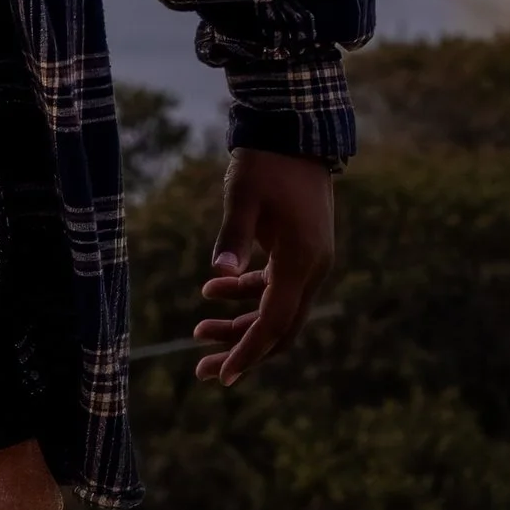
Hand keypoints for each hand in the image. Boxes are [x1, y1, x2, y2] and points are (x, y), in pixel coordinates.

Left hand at [193, 149, 334, 387]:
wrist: (295, 133)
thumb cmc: (266, 163)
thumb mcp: (243, 198)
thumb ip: (233, 238)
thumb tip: (218, 275)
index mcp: (301, 261)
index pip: (274, 323)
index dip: (247, 352)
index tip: (222, 377)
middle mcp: (313, 268)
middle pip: (279, 329)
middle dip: (241, 350)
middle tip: (201, 370)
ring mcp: (310, 261)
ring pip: (277, 311)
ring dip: (240, 325)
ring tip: (197, 332)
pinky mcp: (301, 251)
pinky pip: (276, 288)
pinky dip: (246, 296)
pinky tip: (211, 291)